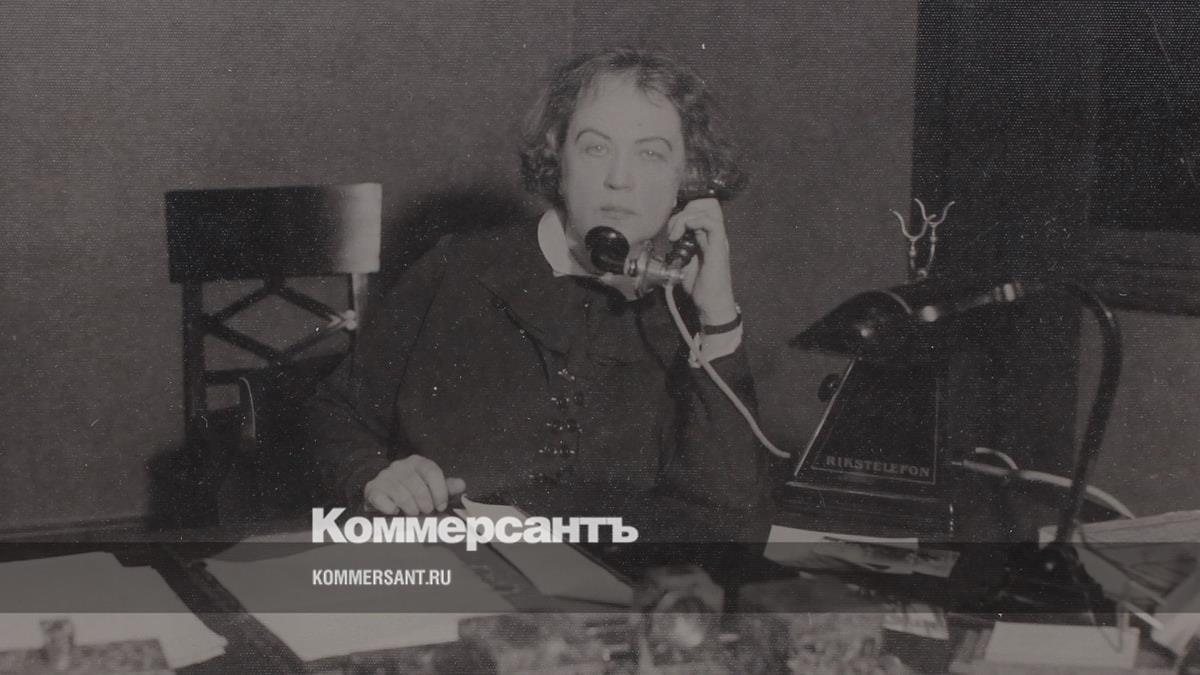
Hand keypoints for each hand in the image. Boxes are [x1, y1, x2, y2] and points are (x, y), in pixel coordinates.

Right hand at [363, 455, 465, 515]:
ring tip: (414, 513)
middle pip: (416, 484)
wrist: (383, 492)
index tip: (441, 505)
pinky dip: (391, 509)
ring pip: (401, 494)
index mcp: (417, 462)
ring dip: (410, 508)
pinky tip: (396, 511)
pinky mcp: (372, 488)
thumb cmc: (412, 490)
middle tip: (427, 511)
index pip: (432, 471)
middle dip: (425, 502)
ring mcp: (385, 476)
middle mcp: (400, 465)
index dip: (439, 491)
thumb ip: (446, 487)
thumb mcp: (430, 487)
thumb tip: (462, 485)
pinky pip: (382, 500)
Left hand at [666, 198, 738, 325]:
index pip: (701, 208)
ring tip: (674, 235)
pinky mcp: (719, 247)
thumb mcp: (682, 261)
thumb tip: (664, 238)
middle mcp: (715, 234)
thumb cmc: (699, 286)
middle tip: (671, 230)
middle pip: (706, 203)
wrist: (711, 303)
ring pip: (707, 210)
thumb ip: (678, 247)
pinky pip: (711, 223)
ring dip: (685, 218)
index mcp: (707, 236)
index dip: (685, 208)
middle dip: (684, 210)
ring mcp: (718, 239)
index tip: (670, 223)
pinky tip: (680, 237)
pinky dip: (693, 223)